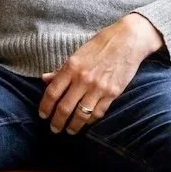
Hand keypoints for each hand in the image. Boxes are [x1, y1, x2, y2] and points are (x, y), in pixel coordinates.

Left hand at [38, 13, 161, 133]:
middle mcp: (83, 79)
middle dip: (57, 121)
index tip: (42, 115)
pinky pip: (98, 112)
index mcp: (71, 67)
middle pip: (64, 107)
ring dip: (73, 126)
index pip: (52, 92)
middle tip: (54, 129)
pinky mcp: (113, 93)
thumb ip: (61, 70)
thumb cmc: (100, 45)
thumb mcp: (77, 54)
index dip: (45, 107)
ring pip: (81, 114)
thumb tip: (44, 80)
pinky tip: (85, 124)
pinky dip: (90, 121)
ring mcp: (98, 88)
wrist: (127, 40)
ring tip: (69, 131)